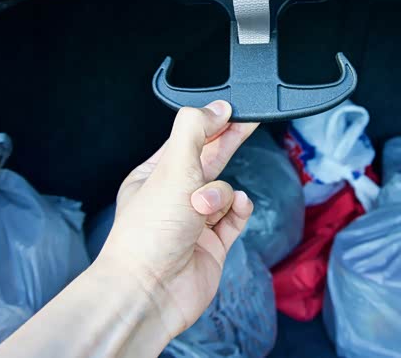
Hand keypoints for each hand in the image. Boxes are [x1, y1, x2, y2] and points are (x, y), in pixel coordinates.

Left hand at [95, 101, 258, 341]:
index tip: (234, 109)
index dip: (212, 123)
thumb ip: (195, 131)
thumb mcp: (172, 168)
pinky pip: (236, 217)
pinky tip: (235, 208)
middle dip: (229, 142)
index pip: (188, 140)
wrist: (151, 292)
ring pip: (225, 191)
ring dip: (222, 193)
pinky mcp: (214, 244)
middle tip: (250, 122)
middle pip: (210, 160)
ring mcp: (195, 222)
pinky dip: (238, 210)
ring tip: (206, 208)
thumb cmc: (150, 232)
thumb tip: (216, 108)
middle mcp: (174, 197)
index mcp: (154, 175)